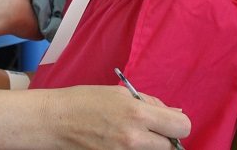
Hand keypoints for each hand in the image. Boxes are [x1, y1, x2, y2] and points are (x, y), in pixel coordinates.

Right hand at [44, 85, 190, 149]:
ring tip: (133, 134)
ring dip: (151, 145)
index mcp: (137, 113)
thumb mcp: (118, 93)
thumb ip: (150, 102)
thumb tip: (175, 113)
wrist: (54, 122)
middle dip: (165, 137)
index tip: (167, 120)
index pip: (182, 126)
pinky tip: (122, 142)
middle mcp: (135, 138)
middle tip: (149, 128)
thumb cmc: (83, 101)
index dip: (177, 123)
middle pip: (172, 146)